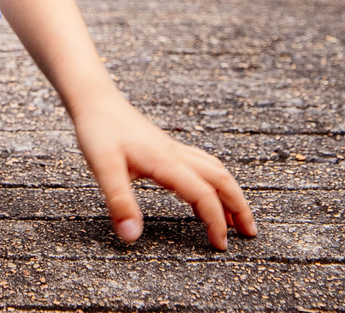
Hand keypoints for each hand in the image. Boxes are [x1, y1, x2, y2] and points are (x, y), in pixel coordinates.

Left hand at [72, 88, 256, 250]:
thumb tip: (132, 237)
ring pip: (213, 169)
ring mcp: (172, 150)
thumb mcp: (103, 167)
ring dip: (229, 193)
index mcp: (167, 162)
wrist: (94, 98)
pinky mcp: (164, 148)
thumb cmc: (98, 130)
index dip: (216, 222)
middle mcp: (176, 154)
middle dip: (239, 206)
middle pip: (221, 178)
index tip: (221, 246)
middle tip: (250, 232)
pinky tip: (201, 199)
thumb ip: (119, 201)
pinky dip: (210, 184)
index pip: (203, 195)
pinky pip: (199, 166)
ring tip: (236, 219)